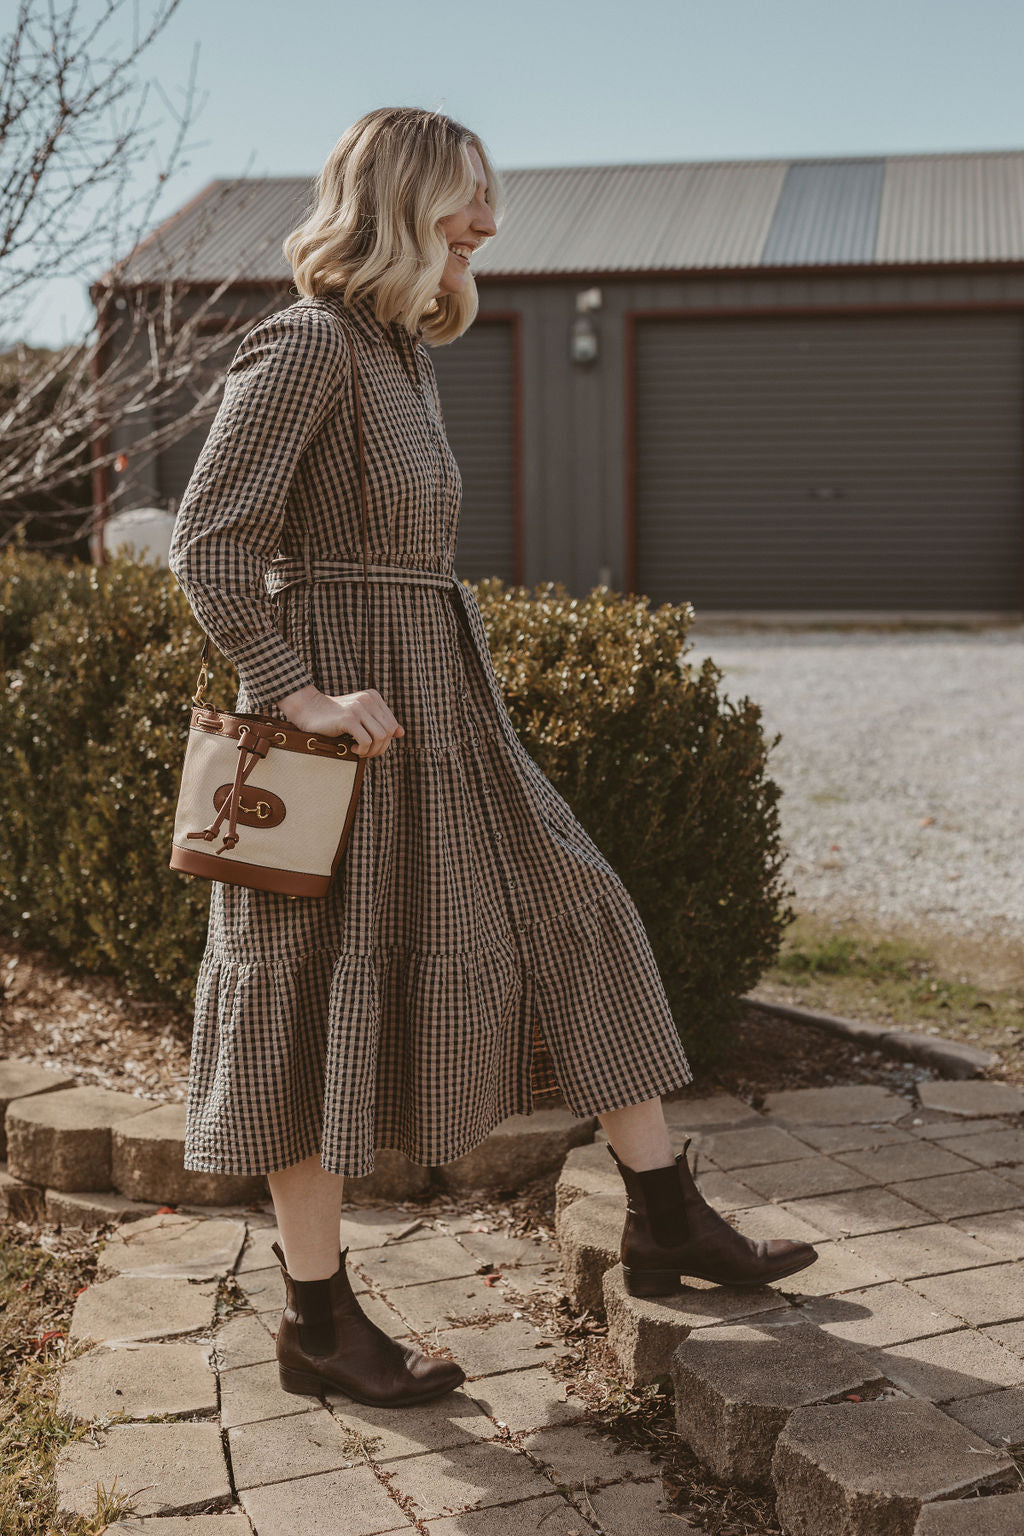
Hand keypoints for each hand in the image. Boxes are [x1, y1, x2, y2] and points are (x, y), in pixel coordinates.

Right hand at [278, 683, 404, 757]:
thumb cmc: (334, 717)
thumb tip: (401, 733)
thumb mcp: (360, 717)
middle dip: (380, 748)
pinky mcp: (348, 718)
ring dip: (371, 751)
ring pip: (380, 737)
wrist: (307, 710)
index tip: (371, 746)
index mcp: (373, 697)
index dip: (385, 741)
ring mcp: (358, 708)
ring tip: (359, 752)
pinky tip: (351, 749)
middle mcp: (368, 700)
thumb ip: (380, 722)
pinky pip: (366, 741)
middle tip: (366, 753)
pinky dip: (362, 750)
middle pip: (388, 732)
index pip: (392, 725)